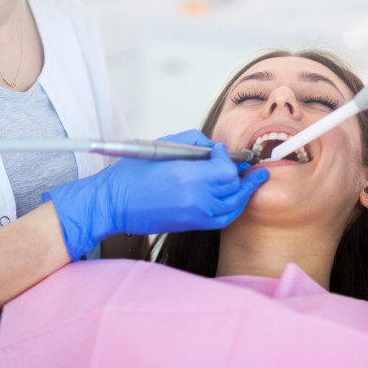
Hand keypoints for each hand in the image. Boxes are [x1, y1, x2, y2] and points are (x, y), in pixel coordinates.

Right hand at [43, 130, 269, 259]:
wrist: (113, 204)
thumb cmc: (132, 175)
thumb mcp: (163, 147)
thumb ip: (195, 142)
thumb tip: (215, 148)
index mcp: (187, 177)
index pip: (226, 169)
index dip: (227, 157)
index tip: (220, 150)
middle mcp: (196, 199)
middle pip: (233, 186)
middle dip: (240, 172)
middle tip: (244, 162)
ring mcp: (195, 215)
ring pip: (234, 204)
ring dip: (244, 190)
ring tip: (254, 179)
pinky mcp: (191, 225)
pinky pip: (224, 218)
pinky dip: (234, 207)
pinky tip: (238, 197)